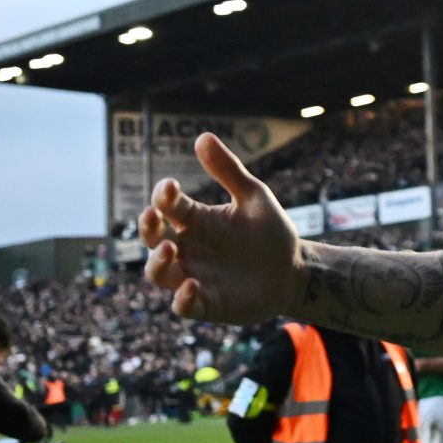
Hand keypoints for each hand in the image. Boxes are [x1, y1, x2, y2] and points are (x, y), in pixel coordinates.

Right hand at [139, 133, 302, 322]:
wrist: (295, 270)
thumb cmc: (270, 233)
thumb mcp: (253, 197)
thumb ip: (228, 170)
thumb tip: (202, 136)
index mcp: (195, 220)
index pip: (167, 206)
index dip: (162, 196)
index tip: (170, 186)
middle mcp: (187, 248)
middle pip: (152, 239)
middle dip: (148, 227)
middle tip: (154, 215)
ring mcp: (194, 276)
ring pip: (158, 273)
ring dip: (157, 262)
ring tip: (171, 247)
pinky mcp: (207, 304)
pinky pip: (183, 306)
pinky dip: (182, 298)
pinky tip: (193, 285)